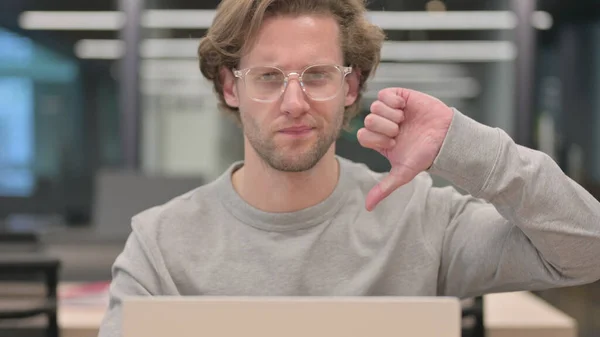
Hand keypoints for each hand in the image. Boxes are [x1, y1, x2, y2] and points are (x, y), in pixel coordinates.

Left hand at [357, 88, 453, 210]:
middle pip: (367, 120)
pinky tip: (405, 108)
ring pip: (375, 107)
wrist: (446, 137)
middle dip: (386, 127)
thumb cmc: (425, 155)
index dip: (377, 139)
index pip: (362, 135)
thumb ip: (384, 187)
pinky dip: (394, 101)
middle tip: (400, 131)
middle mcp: (382, 125)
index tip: (393, 143)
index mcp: (379, 141)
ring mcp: (390, 110)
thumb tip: (368, 207)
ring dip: (392, 115)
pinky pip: (384, 94)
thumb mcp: (403, 173)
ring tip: (405, 120)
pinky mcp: (399, 96)